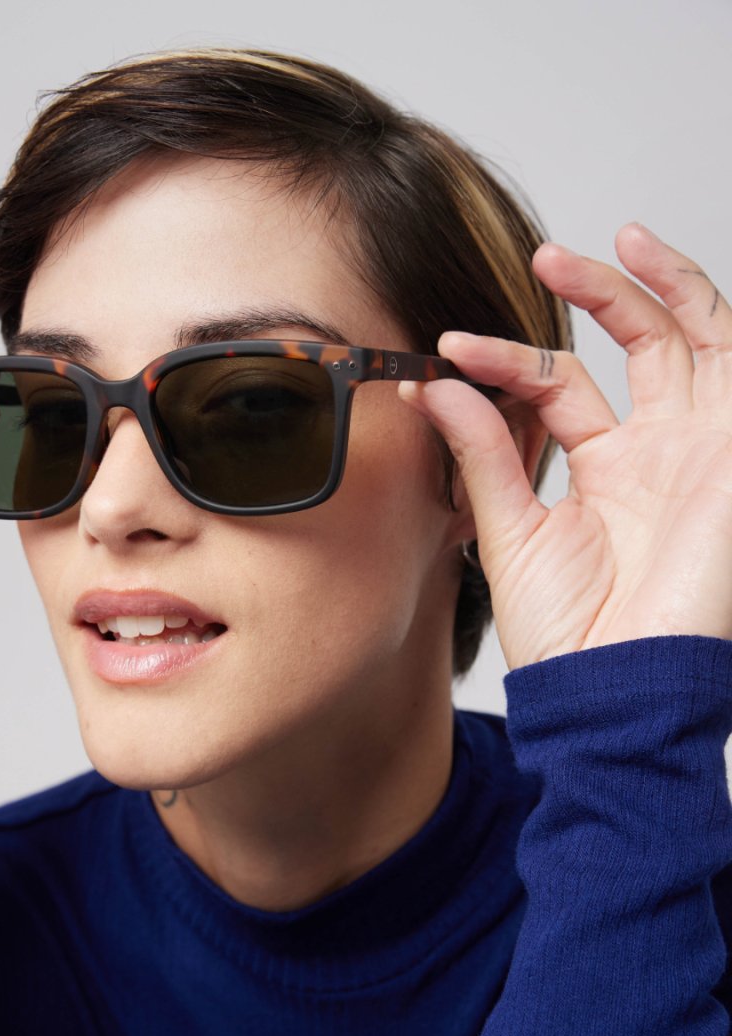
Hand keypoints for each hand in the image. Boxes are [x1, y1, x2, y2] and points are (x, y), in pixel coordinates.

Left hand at [403, 223, 731, 669]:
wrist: (614, 689)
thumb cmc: (570, 633)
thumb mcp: (511, 530)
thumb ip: (482, 454)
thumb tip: (435, 387)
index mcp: (606, 469)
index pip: (561, 386)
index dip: (505, 361)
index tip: (445, 352)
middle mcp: (658, 451)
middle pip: (637, 345)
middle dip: (594, 295)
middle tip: (543, 259)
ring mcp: (701, 449)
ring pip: (694, 338)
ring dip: (653, 285)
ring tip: (607, 242)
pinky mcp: (729, 455)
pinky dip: (705, 312)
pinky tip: (665, 269)